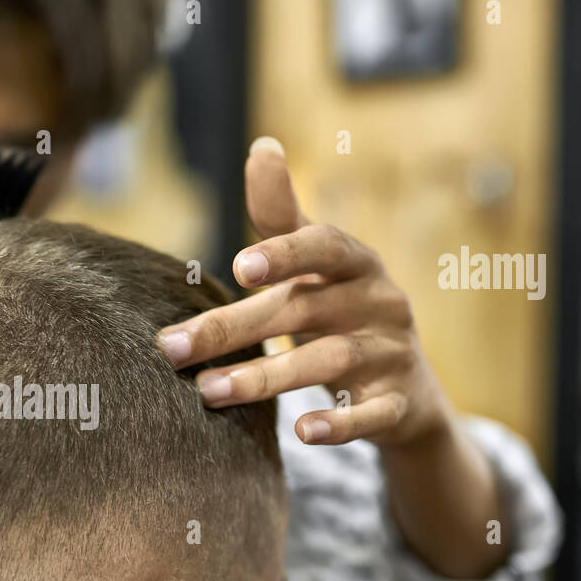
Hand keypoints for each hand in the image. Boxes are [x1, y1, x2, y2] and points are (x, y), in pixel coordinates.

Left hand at [158, 137, 448, 448]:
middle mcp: (377, 302)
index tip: (239, 266)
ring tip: (207, 392)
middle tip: (173, 348)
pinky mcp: (397, 404)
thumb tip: (261, 145)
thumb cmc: (342, 312)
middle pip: (303, 311)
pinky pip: (371, 416)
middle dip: (236, 329)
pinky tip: (303, 434)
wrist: (408, 389)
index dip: (286, 254)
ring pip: (328, 363)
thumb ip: (283, 216)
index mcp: (354, 265)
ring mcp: (390, 354)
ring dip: (266, 378)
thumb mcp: (318, 265)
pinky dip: (341, 424)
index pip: (324, 247)